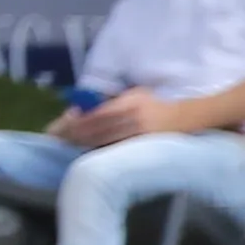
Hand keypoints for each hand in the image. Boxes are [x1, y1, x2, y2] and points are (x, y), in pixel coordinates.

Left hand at [51, 87, 166, 148]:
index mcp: (130, 102)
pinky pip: (118, 148)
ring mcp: (140, 133)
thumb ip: (112, 100)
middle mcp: (135, 117)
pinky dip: (102, 149)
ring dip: (86, 143)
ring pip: (107, 140)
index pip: (99, 113)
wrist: (183, 118)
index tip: (66, 123)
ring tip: (70, 144)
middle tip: (61, 137)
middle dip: (78, 133)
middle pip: (100, 128)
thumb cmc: (153, 105)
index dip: (81, 120)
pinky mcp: (144, 145)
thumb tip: (84, 108)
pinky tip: (90, 150)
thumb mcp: (135, 94)